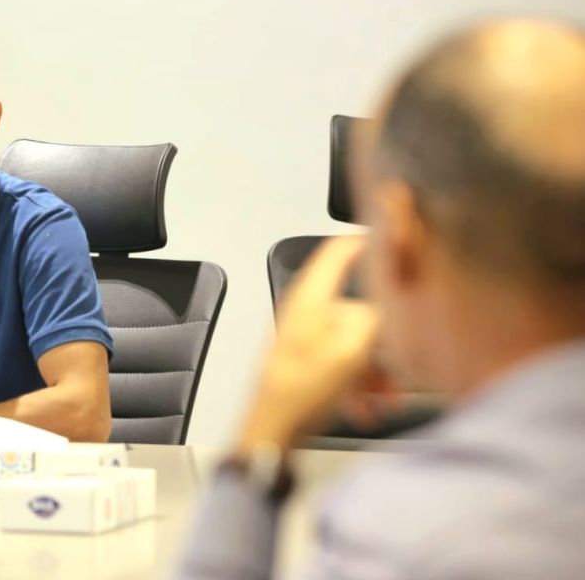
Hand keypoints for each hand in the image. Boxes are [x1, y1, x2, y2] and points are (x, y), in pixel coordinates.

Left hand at [237, 237, 384, 454]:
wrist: (273, 432)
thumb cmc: (299, 394)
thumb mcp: (349, 351)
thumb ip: (372, 318)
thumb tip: (384, 308)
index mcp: (310, 298)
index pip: (338, 250)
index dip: (368, 242)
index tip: (397, 246)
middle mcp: (305, 311)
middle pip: (356, 305)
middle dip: (384, 334)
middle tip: (402, 358)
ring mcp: (304, 336)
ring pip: (353, 338)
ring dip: (374, 366)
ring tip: (385, 395)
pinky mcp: (306, 359)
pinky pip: (342, 360)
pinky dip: (358, 379)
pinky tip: (366, 406)